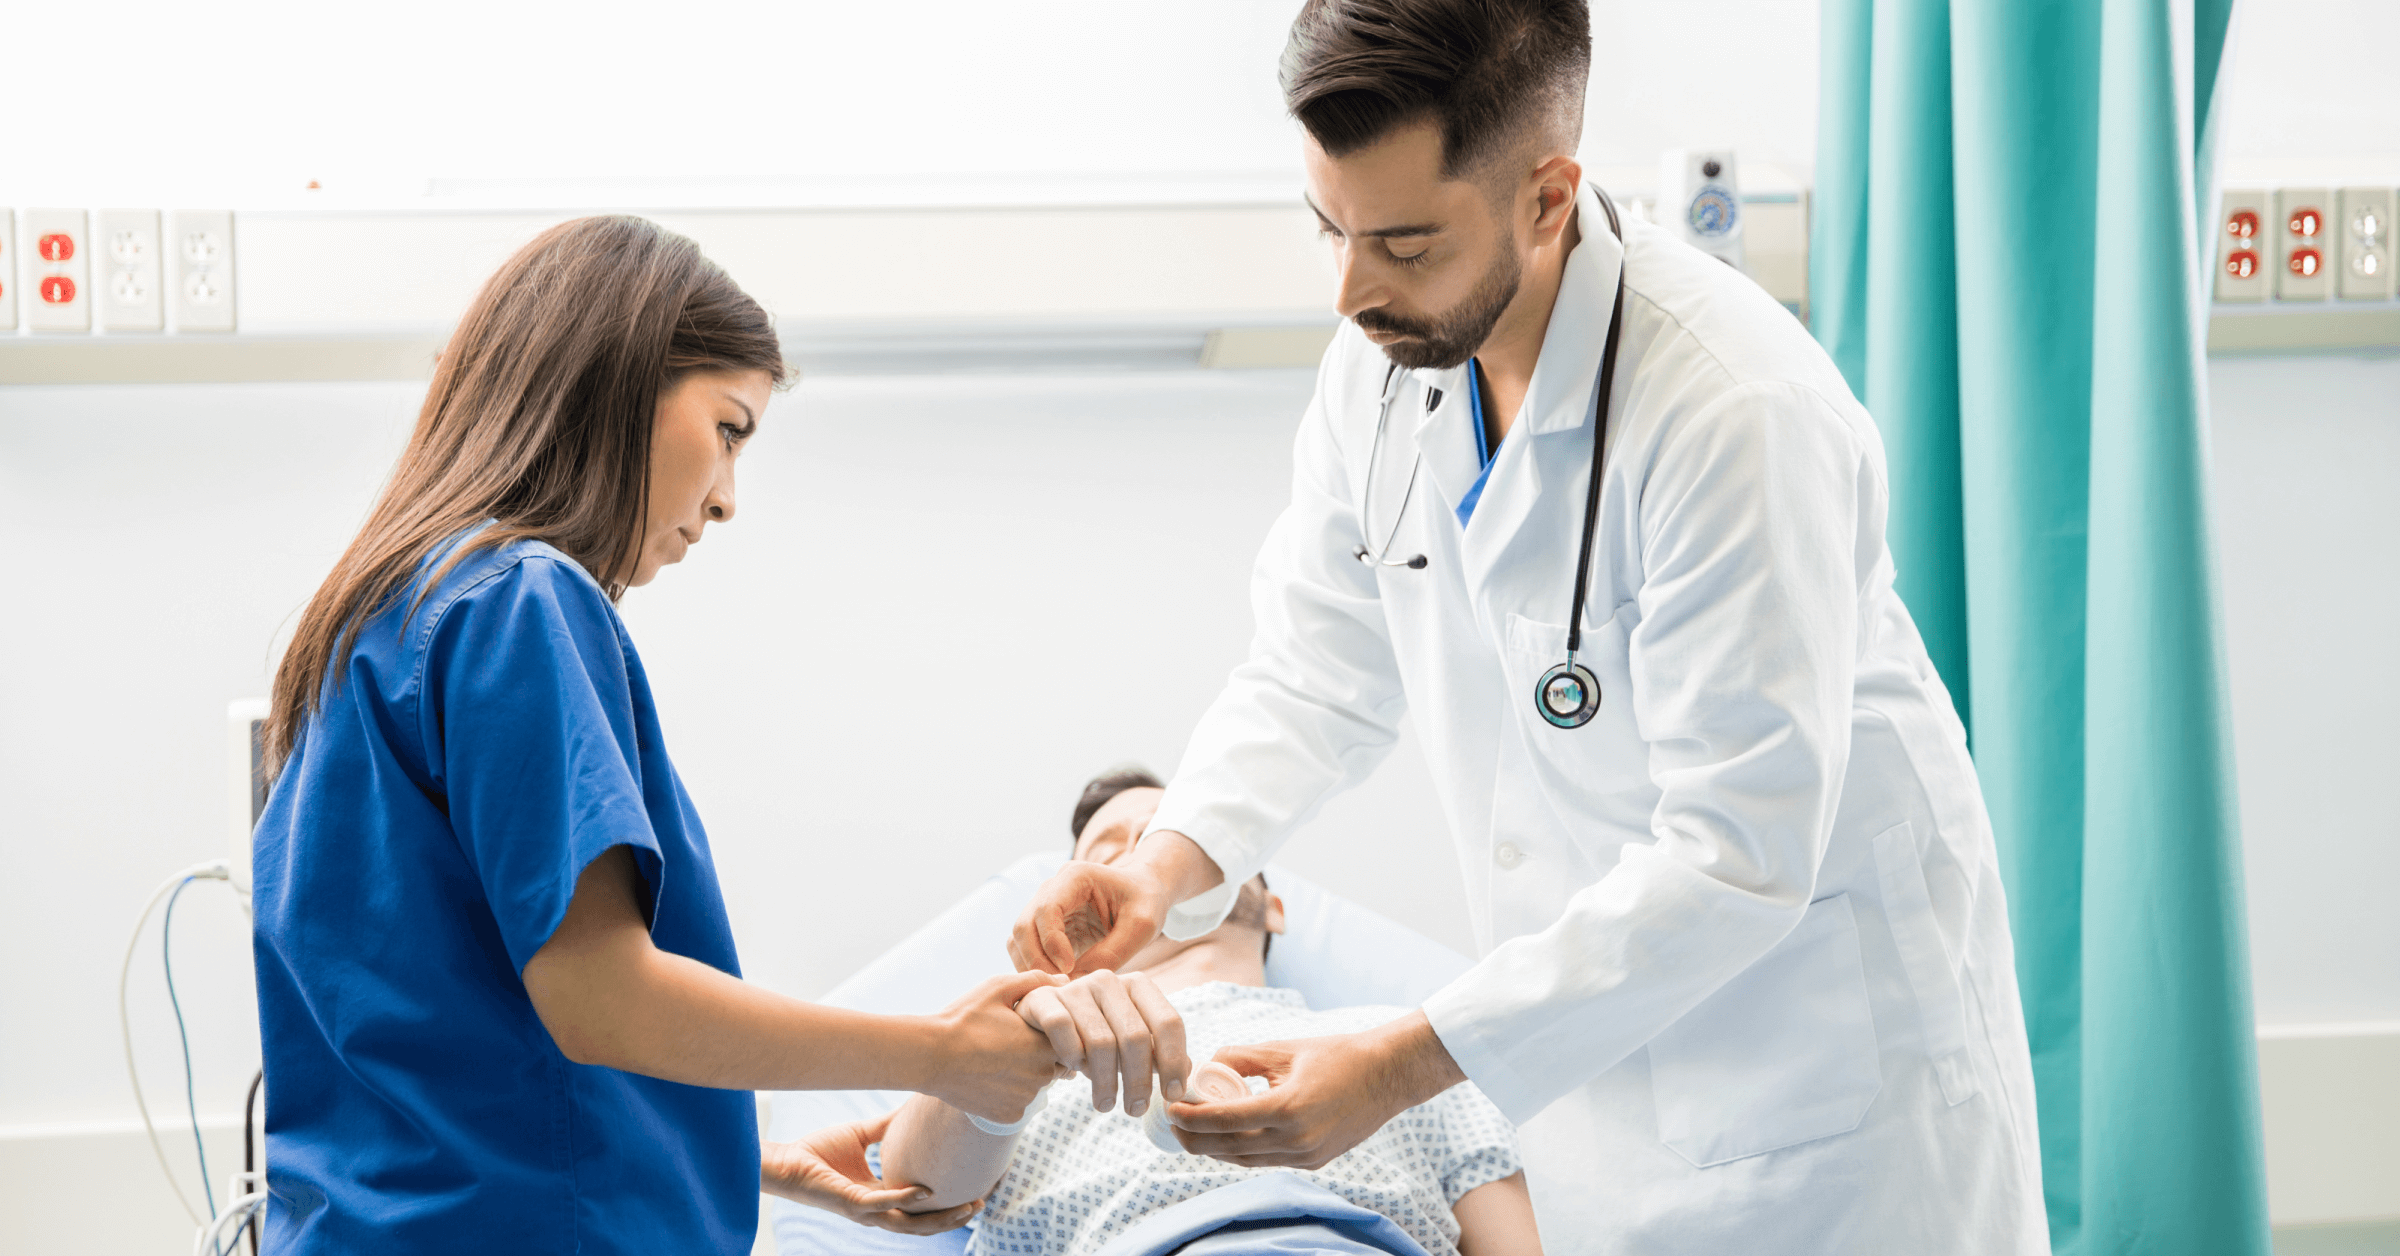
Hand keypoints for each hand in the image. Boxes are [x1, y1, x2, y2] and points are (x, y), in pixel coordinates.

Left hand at [760, 1111, 980, 1234]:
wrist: (785, 1160)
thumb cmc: (817, 1151)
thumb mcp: (862, 1135)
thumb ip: (886, 1128)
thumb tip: (911, 1108)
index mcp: (880, 1196)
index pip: (920, 1207)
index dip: (947, 1202)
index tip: (973, 1187)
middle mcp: (876, 1210)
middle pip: (922, 1224)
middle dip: (953, 1219)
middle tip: (980, 1204)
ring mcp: (865, 1210)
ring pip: (910, 1224)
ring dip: (939, 1219)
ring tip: (966, 1207)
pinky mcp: (851, 1204)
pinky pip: (883, 1204)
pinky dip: (906, 1199)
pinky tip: (926, 1191)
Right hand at [925, 971, 1072, 1124]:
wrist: (929, 1055)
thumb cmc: (964, 1018)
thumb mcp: (998, 988)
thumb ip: (1036, 981)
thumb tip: (1064, 981)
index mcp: (1045, 1044)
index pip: (1067, 1041)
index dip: (1048, 1034)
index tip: (1027, 1029)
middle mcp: (1043, 1075)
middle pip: (1053, 1066)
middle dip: (1038, 1056)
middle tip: (1008, 1044)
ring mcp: (1026, 1098)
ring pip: (1034, 1086)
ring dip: (1023, 1076)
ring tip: (994, 1060)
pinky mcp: (1009, 1116)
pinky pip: (1017, 1104)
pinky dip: (1007, 1095)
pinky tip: (986, 1079)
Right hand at [1008, 853, 1174, 975]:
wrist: (1144, 892)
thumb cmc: (1147, 902)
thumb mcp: (1142, 925)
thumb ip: (1112, 952)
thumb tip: (1075, 980)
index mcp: (1074, 876)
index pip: (1046, 910)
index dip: (1052, 943)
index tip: (1070, 968)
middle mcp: (1051, 888)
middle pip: (1023, 926)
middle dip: (1036, 960)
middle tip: (1059, 986)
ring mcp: (1044, 907)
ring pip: (1018, 939)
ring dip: (1031, 967)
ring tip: (1058, 989)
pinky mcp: (1045, 927)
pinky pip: (1025, 950)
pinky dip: (1033, 969)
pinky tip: (1055, 985)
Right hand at [1017, 969, 1191, 1113]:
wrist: (1039, 1022)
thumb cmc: (1092, 1034)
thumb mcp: (1128, 1041)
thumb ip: (1156, 1053)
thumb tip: (1187, 1074)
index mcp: (1138, 986)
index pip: (1168, 1022)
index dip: (1174, 1061)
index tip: (1172, 1095)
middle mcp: (1109, 980)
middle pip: (1135, 1036)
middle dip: (1138, 1081)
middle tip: (1135, 1110)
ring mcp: (1075, 987)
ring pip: (1101, 1042)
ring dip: (1105, 1081)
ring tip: (1105, 1103)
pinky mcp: (1044, 999)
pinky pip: (1063, 1033)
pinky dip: (1072, 1058)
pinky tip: (1074, 1072)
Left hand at [1163, 1011, 1466, 1168]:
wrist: (1388, 1076)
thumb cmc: (1338, 1055)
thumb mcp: (1285, 1049)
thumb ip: (1242, 1057)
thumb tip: (1208, 1064)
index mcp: (1288, 1109)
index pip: (1226, 1122)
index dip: (1193, 1119)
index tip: (1170, 1110)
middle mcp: (1296, 1141)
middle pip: (1230, 1149)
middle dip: (1196, 1140)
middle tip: (1174, 1124)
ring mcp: (1307, 1156)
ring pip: (1246, 1161)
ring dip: (1217, 1149)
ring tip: (1194, 1133)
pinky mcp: (1315, 1161)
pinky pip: (1267, 1161)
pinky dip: (1243, 1151)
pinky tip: (1229, 1137)